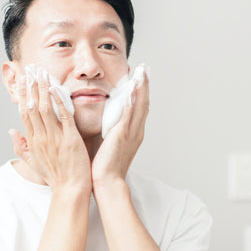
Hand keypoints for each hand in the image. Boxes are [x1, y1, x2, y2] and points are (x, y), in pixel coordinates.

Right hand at [9, 67, 91, 192]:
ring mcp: (55, 138)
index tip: (23, 81)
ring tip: (43, 74)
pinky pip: (64, 118)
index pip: (25, 113)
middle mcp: (41, 138)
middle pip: (33, 107)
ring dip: (44, 90)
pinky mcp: (70, 140)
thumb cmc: (55, 176)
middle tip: (31, 70)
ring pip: (46, 109)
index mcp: (33, 142)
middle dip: (31, 87)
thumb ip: (21, 146)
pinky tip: (57, 89)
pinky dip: (60, 103)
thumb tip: (11, 131)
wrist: (70, 190)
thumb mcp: (33, 163)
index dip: (23, 95)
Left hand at [91, 71, 148, 186]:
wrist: (107, 182)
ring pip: (139, 105)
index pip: (140, 107)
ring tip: (141, 72)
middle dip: (144, 84)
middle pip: (143, 102)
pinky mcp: (123, 134)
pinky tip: (133, 88)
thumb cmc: (105, 167)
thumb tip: (108, 123)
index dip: (141, 91)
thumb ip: (112, 132)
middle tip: (144, 68)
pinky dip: (133, 100)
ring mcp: (131, 132)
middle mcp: (136, 131)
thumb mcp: (111, 145)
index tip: (140, 77)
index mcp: (133, 133)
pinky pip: (129, 114)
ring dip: (141, 87)